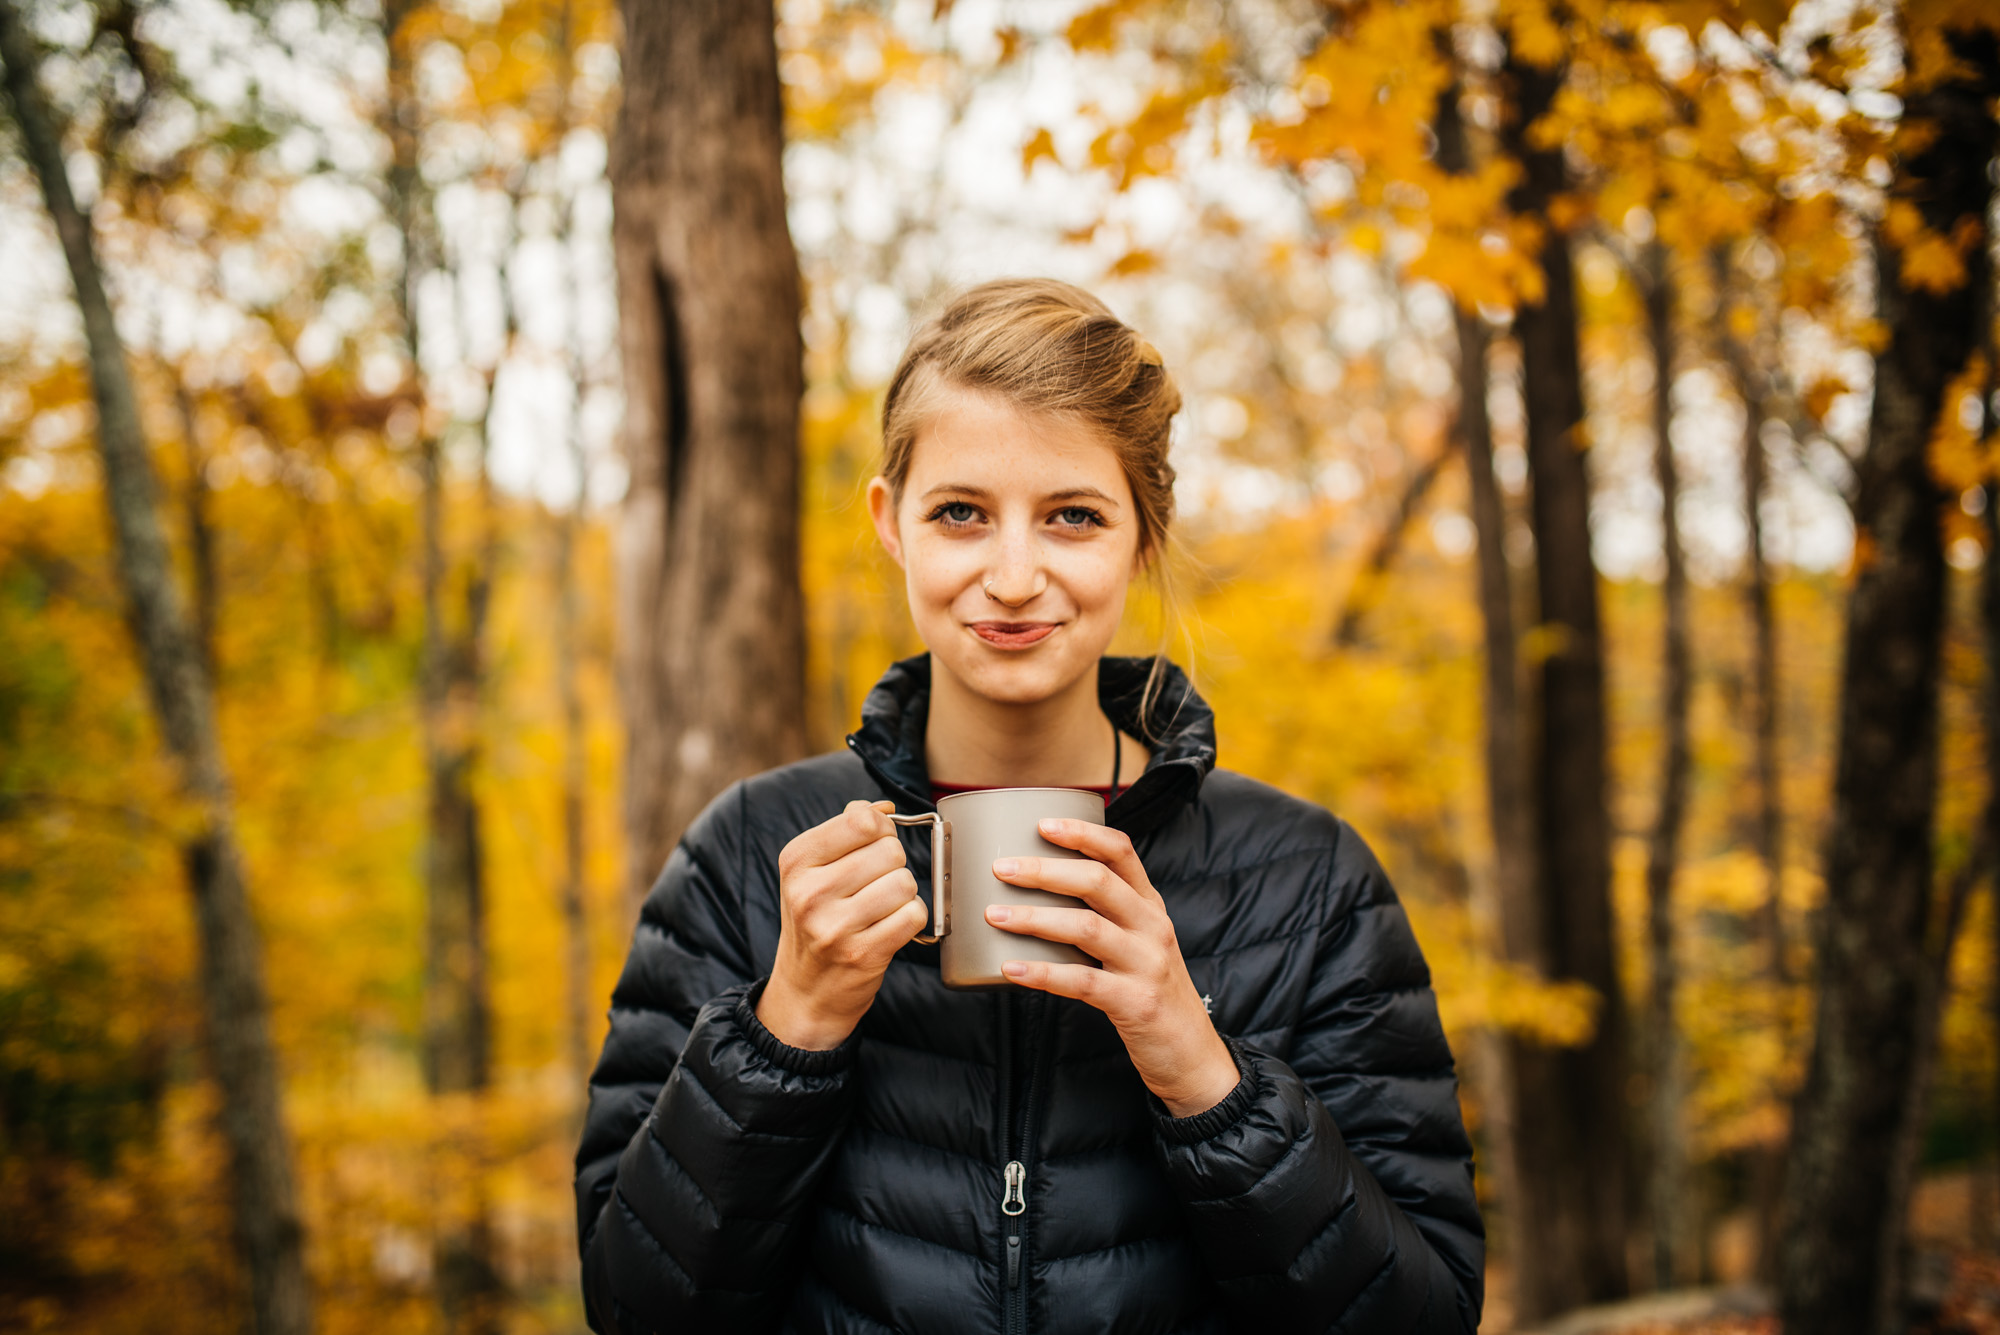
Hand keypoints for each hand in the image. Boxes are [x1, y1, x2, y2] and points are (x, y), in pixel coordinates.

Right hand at [757, 800, 930, 1050]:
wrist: (805, 991)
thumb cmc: (816, 921)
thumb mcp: (813, 872)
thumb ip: (846, 832)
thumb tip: (884, 807)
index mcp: (796, 862)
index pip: (861, 819)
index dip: (880, 828)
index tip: (873, 844)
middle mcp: (810, 893)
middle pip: (890, 850)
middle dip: (892, 865)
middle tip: (873, 886)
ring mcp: (835, 927)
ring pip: (905, 882)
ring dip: (903, 893)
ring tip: (881, 908)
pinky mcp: (863, 954)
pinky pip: (913, 914)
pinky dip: (911, 919)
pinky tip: (890, 927)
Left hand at [987, 820, 1238, 1117]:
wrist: (1192, 1055)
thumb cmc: (1152, 992)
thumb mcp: (1141, 944)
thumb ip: (1105, 917)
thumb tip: (1038, 895)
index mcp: (1150, 906)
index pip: (1121, 852)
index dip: (1082, 833)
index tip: (1042, 825)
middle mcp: (1152, 927)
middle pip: (1098, 882)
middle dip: (1045, 871)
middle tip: (1002, 868)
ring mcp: (1146, 964)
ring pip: (1086, 927)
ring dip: (1035, 918)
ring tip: (995, 915)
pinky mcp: (1135, 1002)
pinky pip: (1082, 981)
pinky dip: (1043, 973)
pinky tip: (1012, 969)